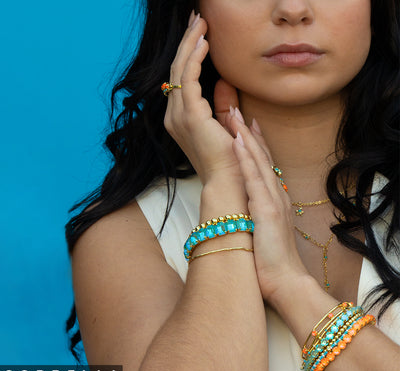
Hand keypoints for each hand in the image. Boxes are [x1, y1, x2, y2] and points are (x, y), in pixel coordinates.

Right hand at [163, 12, 244, 184]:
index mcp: (181, 120)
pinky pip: (189, 79)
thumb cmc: (230, 159)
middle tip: (196, 19)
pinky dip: (195, 59)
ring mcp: (179, 116)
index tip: (198, 36)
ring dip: (190, 45)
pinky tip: (204, 42)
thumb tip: (226, 82)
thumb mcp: (228, 126)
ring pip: (180, 71)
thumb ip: (224, 104)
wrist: (229, 182)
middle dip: (186, 43)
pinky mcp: (190, 115)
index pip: (181, 81)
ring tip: (199, 22)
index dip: (188, 56)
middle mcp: (174, 117)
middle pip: (177, 71)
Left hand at [230, 114, 309, 301]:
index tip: (246, 125)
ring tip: (234, 114)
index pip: (263, 166)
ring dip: (246, 137)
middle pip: (261, 157)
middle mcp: (275, 195)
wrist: (285, 281)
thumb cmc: (272, 259)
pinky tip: (237, 141)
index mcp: (274, 199)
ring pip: (258, 162)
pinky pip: (254, 179)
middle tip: (237, 108)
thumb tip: (249, 206)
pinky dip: (246, 158)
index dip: (255, 144)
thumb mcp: (265, 230)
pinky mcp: (267, 210)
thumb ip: (259, 214)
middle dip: (248, 132)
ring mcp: (272, 200)